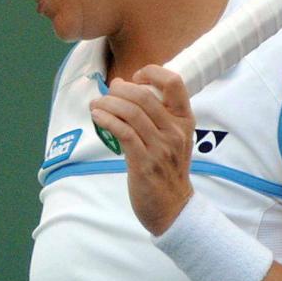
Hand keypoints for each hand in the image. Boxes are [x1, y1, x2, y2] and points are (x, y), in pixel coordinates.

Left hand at [90, 65, 195, 235]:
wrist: (173, 208)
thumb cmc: (168, 170)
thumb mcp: (173, 138)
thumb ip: (157, 115)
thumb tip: (124, 86)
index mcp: (185, 121)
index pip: (174, 82)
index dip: (151, 73)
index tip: (135, 78)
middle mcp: (175, 131)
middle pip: (144, 95)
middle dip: (119, 89)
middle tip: (107, 92)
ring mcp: (160, 147)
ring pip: (131, 112)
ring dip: (108, 104)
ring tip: (96, 104)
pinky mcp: (144, 163)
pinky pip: (123, 132)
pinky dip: (106, 120)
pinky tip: (97, 117)